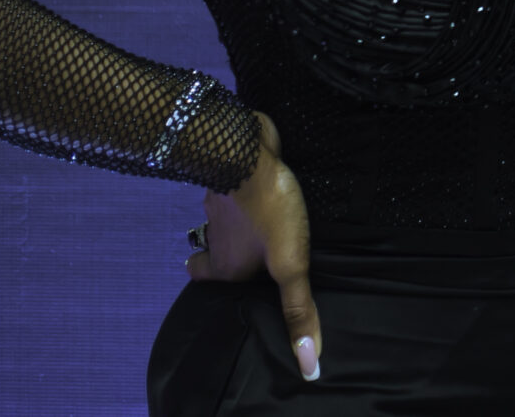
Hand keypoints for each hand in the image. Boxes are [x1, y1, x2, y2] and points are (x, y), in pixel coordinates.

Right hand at [183, 111, 321, 381]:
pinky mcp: (235, 173)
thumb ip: (298, 309)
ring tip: (255, 227)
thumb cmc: (269, 210)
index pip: (205, 280)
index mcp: (224, 265)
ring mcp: (221, 203)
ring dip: (233, 223)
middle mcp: (215, 237)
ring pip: (220, 219)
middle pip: (209, 251)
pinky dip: (243, 192)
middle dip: (218, 256)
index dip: (210, 282)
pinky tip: (262, 189)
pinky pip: (235, 188)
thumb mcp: (291, 265)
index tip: (222, 287)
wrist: (246, 150)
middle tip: (237, 258)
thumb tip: (309, 365)